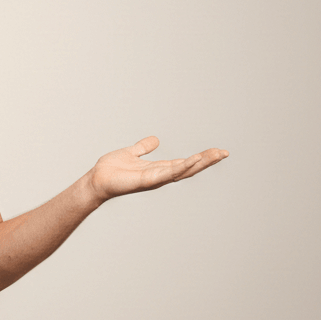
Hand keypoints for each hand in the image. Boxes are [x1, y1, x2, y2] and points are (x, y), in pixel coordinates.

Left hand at [87, 136, 228, 203]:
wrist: (96, 180)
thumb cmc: (111, 170)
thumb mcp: (131, 153)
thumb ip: (143, 147)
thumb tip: (155, 139)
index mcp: (158, 169)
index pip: (183, 163)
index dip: (200, 159)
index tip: (216, 152)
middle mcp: (159, 175)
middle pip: (188, 168)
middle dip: (206, 161)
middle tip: (224, 153)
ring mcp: (155, 179)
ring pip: (182, 171)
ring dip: (199, 163)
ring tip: (216, 155)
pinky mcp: (147, 180)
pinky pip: (167, 173)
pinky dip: (181, 167)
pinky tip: (193, 160)